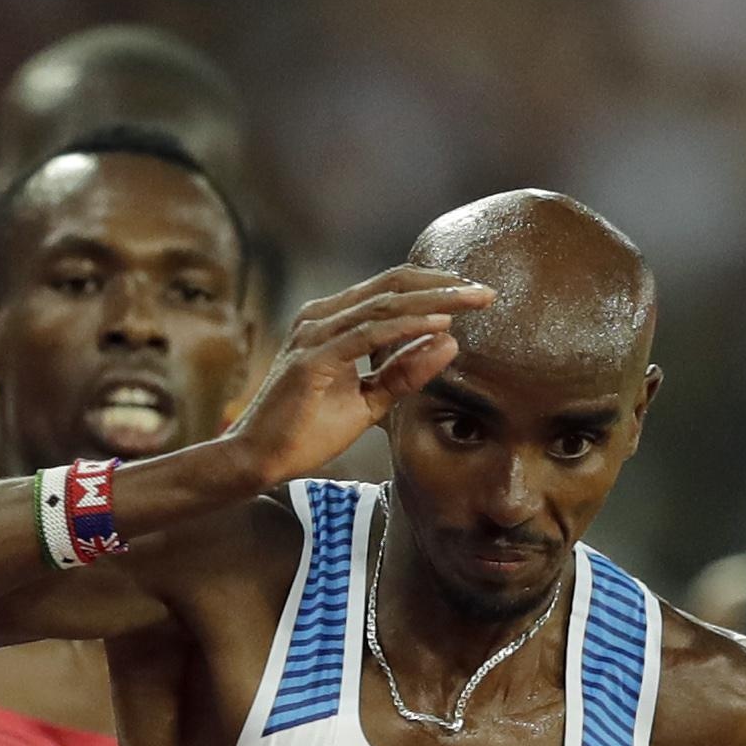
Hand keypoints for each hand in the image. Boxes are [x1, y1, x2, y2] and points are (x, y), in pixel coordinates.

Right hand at [226, 268, 494, 490]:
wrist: (259, 459)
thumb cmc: (306, 432)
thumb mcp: (368, 401)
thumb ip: (404, 373)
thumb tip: (450, 345)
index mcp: (333, 321)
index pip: (391, 291)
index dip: (435, 288)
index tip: (474, 296)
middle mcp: (322, 317)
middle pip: (392, 286)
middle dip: (443, 285)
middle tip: (486, 292)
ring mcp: (316, 334)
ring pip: (384, 303)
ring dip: (433, 300)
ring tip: (472, 301)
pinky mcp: (314, 359)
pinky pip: (368, 334)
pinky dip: (407, 326)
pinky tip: (439, 324)